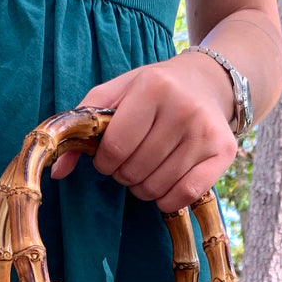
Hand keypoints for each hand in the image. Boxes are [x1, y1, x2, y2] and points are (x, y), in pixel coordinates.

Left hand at [51, 53, 237, 213]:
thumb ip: (81, 125)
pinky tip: (164, 183)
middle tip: (131, 161)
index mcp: (153, 87)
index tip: (108, 157)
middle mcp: (183, 108)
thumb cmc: (154, 90)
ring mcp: (206, 132)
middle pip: (135, 170)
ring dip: (143, 187)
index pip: (115, 148)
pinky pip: (184, 195)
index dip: (104, 162)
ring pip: (157, 187)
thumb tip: (57, 172)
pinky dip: (166, 199)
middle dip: (124, 174)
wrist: (207, 82)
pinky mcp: (223, 153)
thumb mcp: (116, 93)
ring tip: (147, 168)